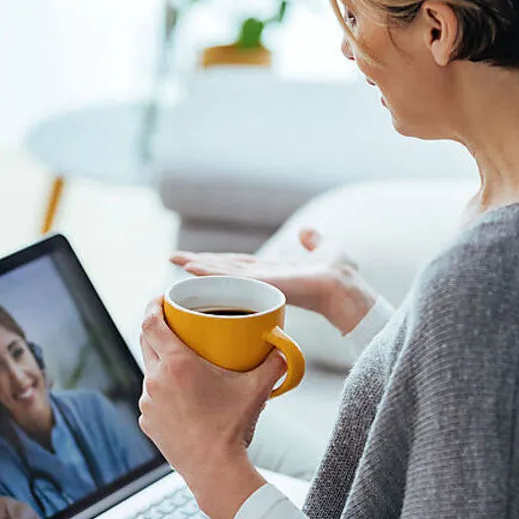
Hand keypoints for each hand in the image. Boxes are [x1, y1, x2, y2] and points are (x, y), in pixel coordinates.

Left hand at [138, 297, 275, 518]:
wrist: (215, 470)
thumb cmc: (233, 427)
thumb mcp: (257, 390)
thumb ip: (274, 363)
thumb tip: (285, 348)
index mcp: (177, 364)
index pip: (150, 322)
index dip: (152, 305)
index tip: (161, 297)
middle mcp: (155, 380)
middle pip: (146, 341)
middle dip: (157, 328)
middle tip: (174, 323)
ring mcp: (148, 402)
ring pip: (150, 370)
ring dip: (161, 361)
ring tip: (182, 362)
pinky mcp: (148, 421)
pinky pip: (152, 396)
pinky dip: (163, 389)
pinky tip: (181, 395)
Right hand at [171, 228, 376, 333]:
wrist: (345, 287)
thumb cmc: (340, 275)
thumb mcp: (324, 249)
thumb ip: (313, 241)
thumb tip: (306, 231)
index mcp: (273, 271)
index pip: (239, 264)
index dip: (218, 260)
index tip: (198, 257)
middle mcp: (262, 277)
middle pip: (224, 269)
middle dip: (199, 264)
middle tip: (173, 258)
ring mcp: (260, 282)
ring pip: (222, 273)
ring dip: (198, 267)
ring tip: (175, 260)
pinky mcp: (260, 283)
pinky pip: (229, 277)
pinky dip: (209, 272)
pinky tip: (191, 268)